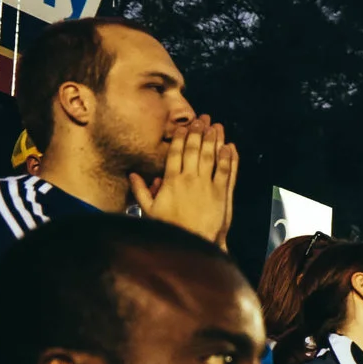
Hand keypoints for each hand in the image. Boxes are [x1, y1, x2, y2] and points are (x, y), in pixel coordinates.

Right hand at [127, 115, 233, 242]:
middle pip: (194, 150)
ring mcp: (207, 185)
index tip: (183, 126)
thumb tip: (133, 175)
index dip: (180, 137)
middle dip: (198, 133)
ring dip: (214, 140)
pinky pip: (226, 171)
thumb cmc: (170, 229)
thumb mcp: (149, 210)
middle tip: (201, 119)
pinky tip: (229, 147)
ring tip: (216, 127)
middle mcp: (189, 179)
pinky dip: (228, 158)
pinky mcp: (222, 194)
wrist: (192, 244)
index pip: (175, 152)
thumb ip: (141, 191)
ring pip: (210, 157)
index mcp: (171, 180)